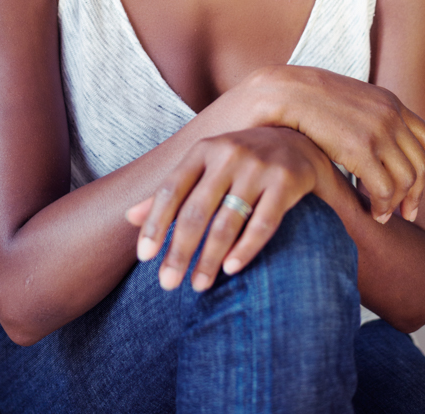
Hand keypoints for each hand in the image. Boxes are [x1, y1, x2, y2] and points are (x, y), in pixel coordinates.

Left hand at [126, 127, 329, 291]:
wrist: (295, 139)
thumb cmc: (238, 160)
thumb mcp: (203, 166)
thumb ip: (171, 191)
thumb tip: (130, 218)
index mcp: (203, 150)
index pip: (171, 189)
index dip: (156, 223)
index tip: (144, 257)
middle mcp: (228, 154)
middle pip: (197, 210)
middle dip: (180, 250)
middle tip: (167, 284)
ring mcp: (258, 167)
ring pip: (228, 221)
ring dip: (210, 258)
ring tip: (198, 285)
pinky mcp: (286, 182)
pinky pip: (263, 223)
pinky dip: (246, 248)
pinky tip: (231, 269)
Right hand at [247, 66, 424, 223]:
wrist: (281, 91)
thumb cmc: (303, 98)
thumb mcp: (346, 99)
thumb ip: (365, 115)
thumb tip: (371, 137)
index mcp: (387, 101)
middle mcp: (390, 115)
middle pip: (419, 163)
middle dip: (417, 192)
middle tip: (409, 212)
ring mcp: (378, 132)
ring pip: (405, 180)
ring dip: (398, 203)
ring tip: (384, 215)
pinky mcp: (361, 150)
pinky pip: (385, 189)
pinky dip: (382, 206)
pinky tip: (373, 213)